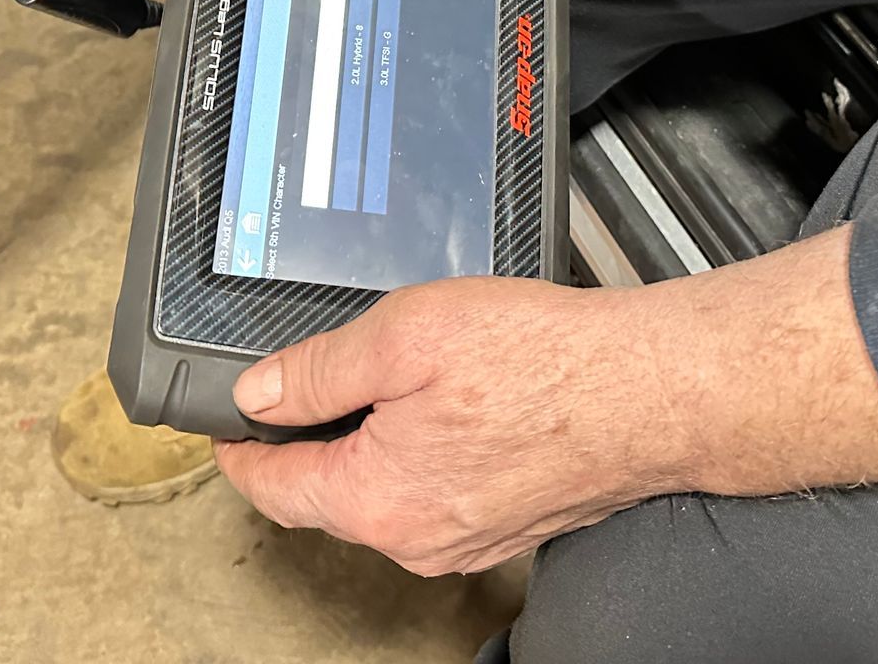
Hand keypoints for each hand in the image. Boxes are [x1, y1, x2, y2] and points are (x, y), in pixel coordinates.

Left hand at [214, 276, 679, 575]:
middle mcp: (416, 539)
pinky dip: (420, 457)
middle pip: (327, 495)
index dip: (239, 449)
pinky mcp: (504, 526)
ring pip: (384, 496)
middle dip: (308, 443)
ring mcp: (464, 541)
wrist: (651, 392)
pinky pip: (434, 496)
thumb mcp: (405, 335)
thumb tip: (259, 394)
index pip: (273, 488)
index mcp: (377, 500)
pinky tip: (446, 408)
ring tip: (385, 385)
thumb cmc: (544, 362)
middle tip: (302, 385)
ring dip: (369, 448)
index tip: (226, 426)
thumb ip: (318, 370)